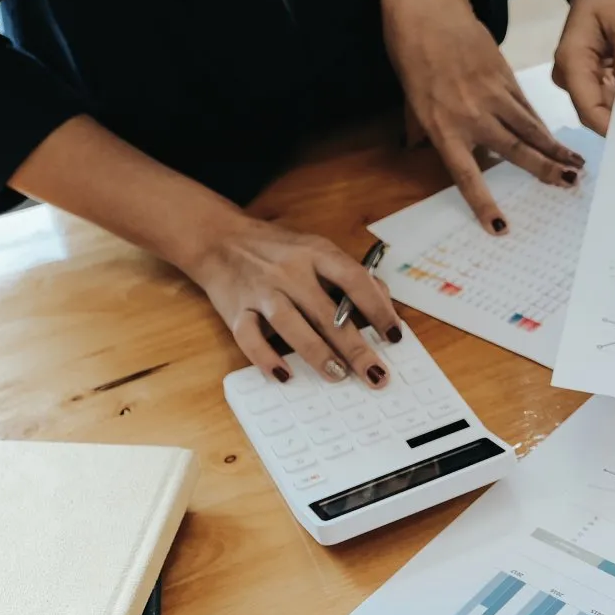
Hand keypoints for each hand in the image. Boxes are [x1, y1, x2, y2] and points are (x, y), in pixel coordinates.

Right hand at [181, 212, 404, 388]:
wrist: (219, 238)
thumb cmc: (279, 250)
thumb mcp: (317, 249)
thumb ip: (350, 275)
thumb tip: (385, 306)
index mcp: (316, 253)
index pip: (354, 280)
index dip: (378, 309)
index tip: (395, 336)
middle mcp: (289, 271)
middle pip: (326, 312)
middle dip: (355, 347)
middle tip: (375, 374)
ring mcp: (261, 291)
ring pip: (291, 324)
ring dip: (316, 353)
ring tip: (338, 374)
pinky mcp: (235, 310)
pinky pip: (249, 338)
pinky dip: (266, 358)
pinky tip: (285, 375)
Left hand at [384, 0, 583, 233]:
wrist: (427, 13)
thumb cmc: (414, 59)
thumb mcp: (412, 102)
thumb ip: (422, 131)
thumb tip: (420, 153)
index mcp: (443, 128)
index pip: (467, 175)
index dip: (484, 203)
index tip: (501, 227)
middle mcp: (471, 116)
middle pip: (515, 150)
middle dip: (544, 170)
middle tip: (569, 185)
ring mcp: (492, 95)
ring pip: (530, 129)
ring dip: (556, 149)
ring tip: (577, 166)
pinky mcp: (505, 77)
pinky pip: (527, 108)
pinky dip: (542, 126)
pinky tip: (557, 139)